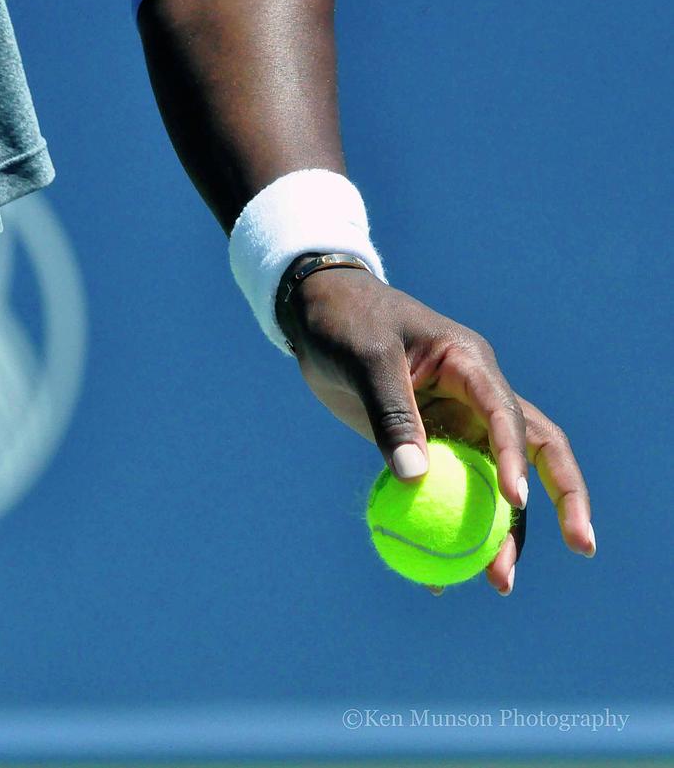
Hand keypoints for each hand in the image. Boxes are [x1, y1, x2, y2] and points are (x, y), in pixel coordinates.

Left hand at [275, 255, 595, 596]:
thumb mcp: (367, 359)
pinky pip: (445, 491)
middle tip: (581, 547)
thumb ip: (391, 414)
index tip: (514, 500)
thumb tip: (414, 479)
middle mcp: (474, 398)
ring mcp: (453, 423)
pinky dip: (446, 528)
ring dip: (502, 529)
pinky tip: (440, 573)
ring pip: (492, 482)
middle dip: (562, 498)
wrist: (317, 316)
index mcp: (469, 366)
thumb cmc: (345, 322)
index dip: (518, 458)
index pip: (507, 415)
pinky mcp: (426, 444)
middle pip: (535, 451)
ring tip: (499, 582)